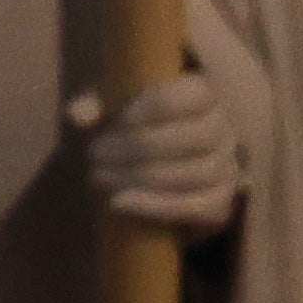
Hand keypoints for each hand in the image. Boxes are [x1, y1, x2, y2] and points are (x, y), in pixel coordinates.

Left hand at [78, 71, 244, 238]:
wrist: (157, 163)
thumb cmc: (131, 121)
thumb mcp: (112, 104)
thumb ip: (96, 104)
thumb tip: (75, 115)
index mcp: (204, 94)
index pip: (193, 96)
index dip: (155, 108)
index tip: (117, 120)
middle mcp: (224, 129)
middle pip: (194, 137)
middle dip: (139, 148)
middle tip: (94, 154)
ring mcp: (227, 167)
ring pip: (196, 173)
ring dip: (141, 178)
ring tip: (98, 176)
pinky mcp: (222, 202)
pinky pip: (200, 207)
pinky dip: (157, 206)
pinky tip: (119, 202)